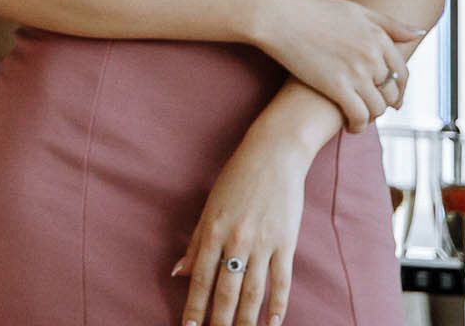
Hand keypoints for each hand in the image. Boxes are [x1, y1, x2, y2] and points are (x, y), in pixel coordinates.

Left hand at [172, 130, 314, 325]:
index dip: (194, 306)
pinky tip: (272, 324)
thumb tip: (178, 272)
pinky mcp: (286, 243)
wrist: (274, 155)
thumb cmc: (237, 179)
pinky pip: (281, 281)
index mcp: (213, 230)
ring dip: (245, 320)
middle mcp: (236, 240)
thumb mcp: (210, 207)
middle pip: (226, 291)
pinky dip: (278, 306)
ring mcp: (263, 243)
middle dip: (219, 320)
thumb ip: (196, 242)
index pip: (201, 278)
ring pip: (253, 292)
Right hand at [253, 0, 420, 130]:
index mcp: (378, 37)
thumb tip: (419, 33)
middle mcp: (372, 55)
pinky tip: (350, 127)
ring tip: (361, 118)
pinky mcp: (336, 87)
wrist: (279, 17)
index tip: (394, 97)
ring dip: (371, 117)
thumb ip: (389, 24)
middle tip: (375, 110)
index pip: (401, 72)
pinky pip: (358, 115)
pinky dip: (358, 126)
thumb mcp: (356, 11)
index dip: (400, 89)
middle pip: (391, 92)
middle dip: (386, 104)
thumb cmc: (313, 10)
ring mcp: (355, 72)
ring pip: (377, 107)